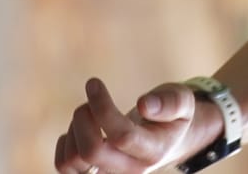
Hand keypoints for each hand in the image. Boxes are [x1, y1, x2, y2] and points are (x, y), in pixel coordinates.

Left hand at [53, 78, 202, 173]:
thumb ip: (170, 103)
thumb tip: (144, 104)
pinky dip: (66, 143)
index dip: (103, 108)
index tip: (93, 82)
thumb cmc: (172, 115)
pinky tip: (82, 130)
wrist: (165, 140)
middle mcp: (129, 169)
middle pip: (91, 152)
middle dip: (83, 117)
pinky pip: (64, 166)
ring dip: (75, 129)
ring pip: (73, 161)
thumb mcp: (183, 102)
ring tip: (89, 114)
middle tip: (91, 99)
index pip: (122, 136)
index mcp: (152, 150)